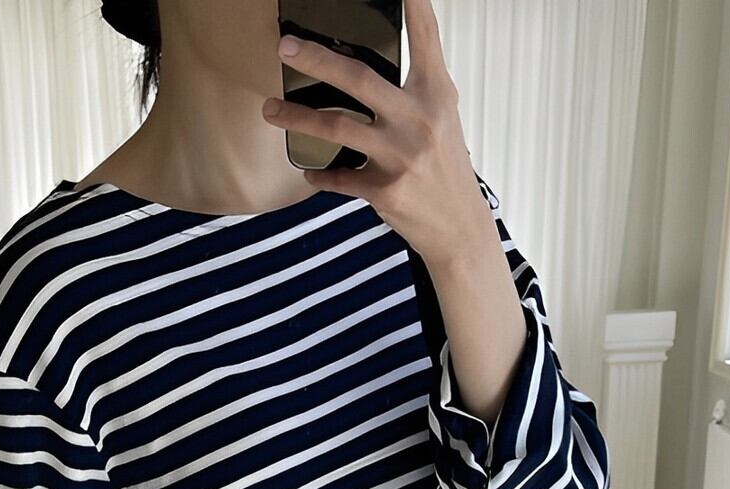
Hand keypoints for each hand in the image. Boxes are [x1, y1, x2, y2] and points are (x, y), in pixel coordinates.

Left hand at [260, 0, 490, 268]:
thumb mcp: (441, 117)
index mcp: (435, 93)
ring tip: (271, 110)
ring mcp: (400, 156)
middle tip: (286, 47)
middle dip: (317, 59)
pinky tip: (309, 171)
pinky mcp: (385, 190)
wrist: (458, 225)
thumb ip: (413, 89)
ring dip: (297, 118)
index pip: (424, 37)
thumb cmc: (445, 166)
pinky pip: (340, 178)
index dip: (413, 4)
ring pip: (337, 127)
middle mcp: (418, 120)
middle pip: (359, 79)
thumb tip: (366, 66)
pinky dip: (320, 175)